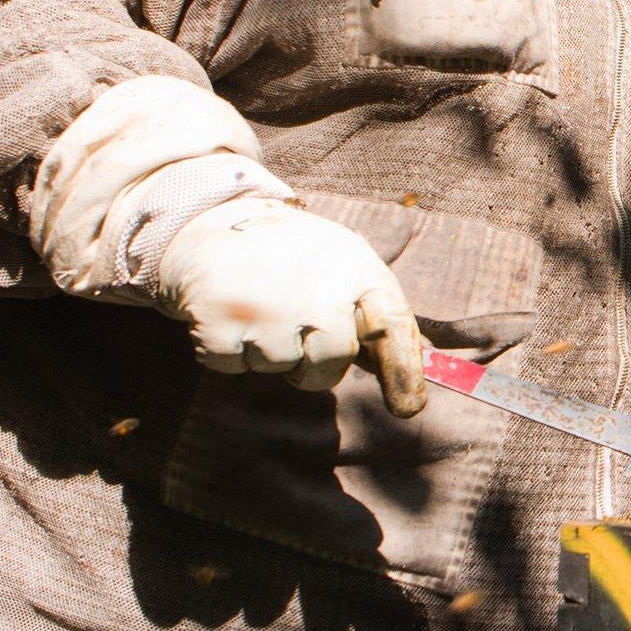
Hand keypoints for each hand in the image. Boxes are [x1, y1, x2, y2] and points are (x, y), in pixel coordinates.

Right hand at [146, 197, 428, 412]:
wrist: (211, 222)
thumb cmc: (292, 256)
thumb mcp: (342, 266)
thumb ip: (375, 315)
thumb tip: (420, 370)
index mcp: (353, 267)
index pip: (391, 324)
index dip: (403, 370)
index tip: (408, 408)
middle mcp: (314, 284)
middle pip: (332, 361)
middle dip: (315, 361)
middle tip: (295, 327)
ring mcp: (264, 304)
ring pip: (280, 367)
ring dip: (268, 352)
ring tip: (258, 307)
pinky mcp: (218, 321)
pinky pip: (234, 366)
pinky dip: (229, 352)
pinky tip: (230, 315)